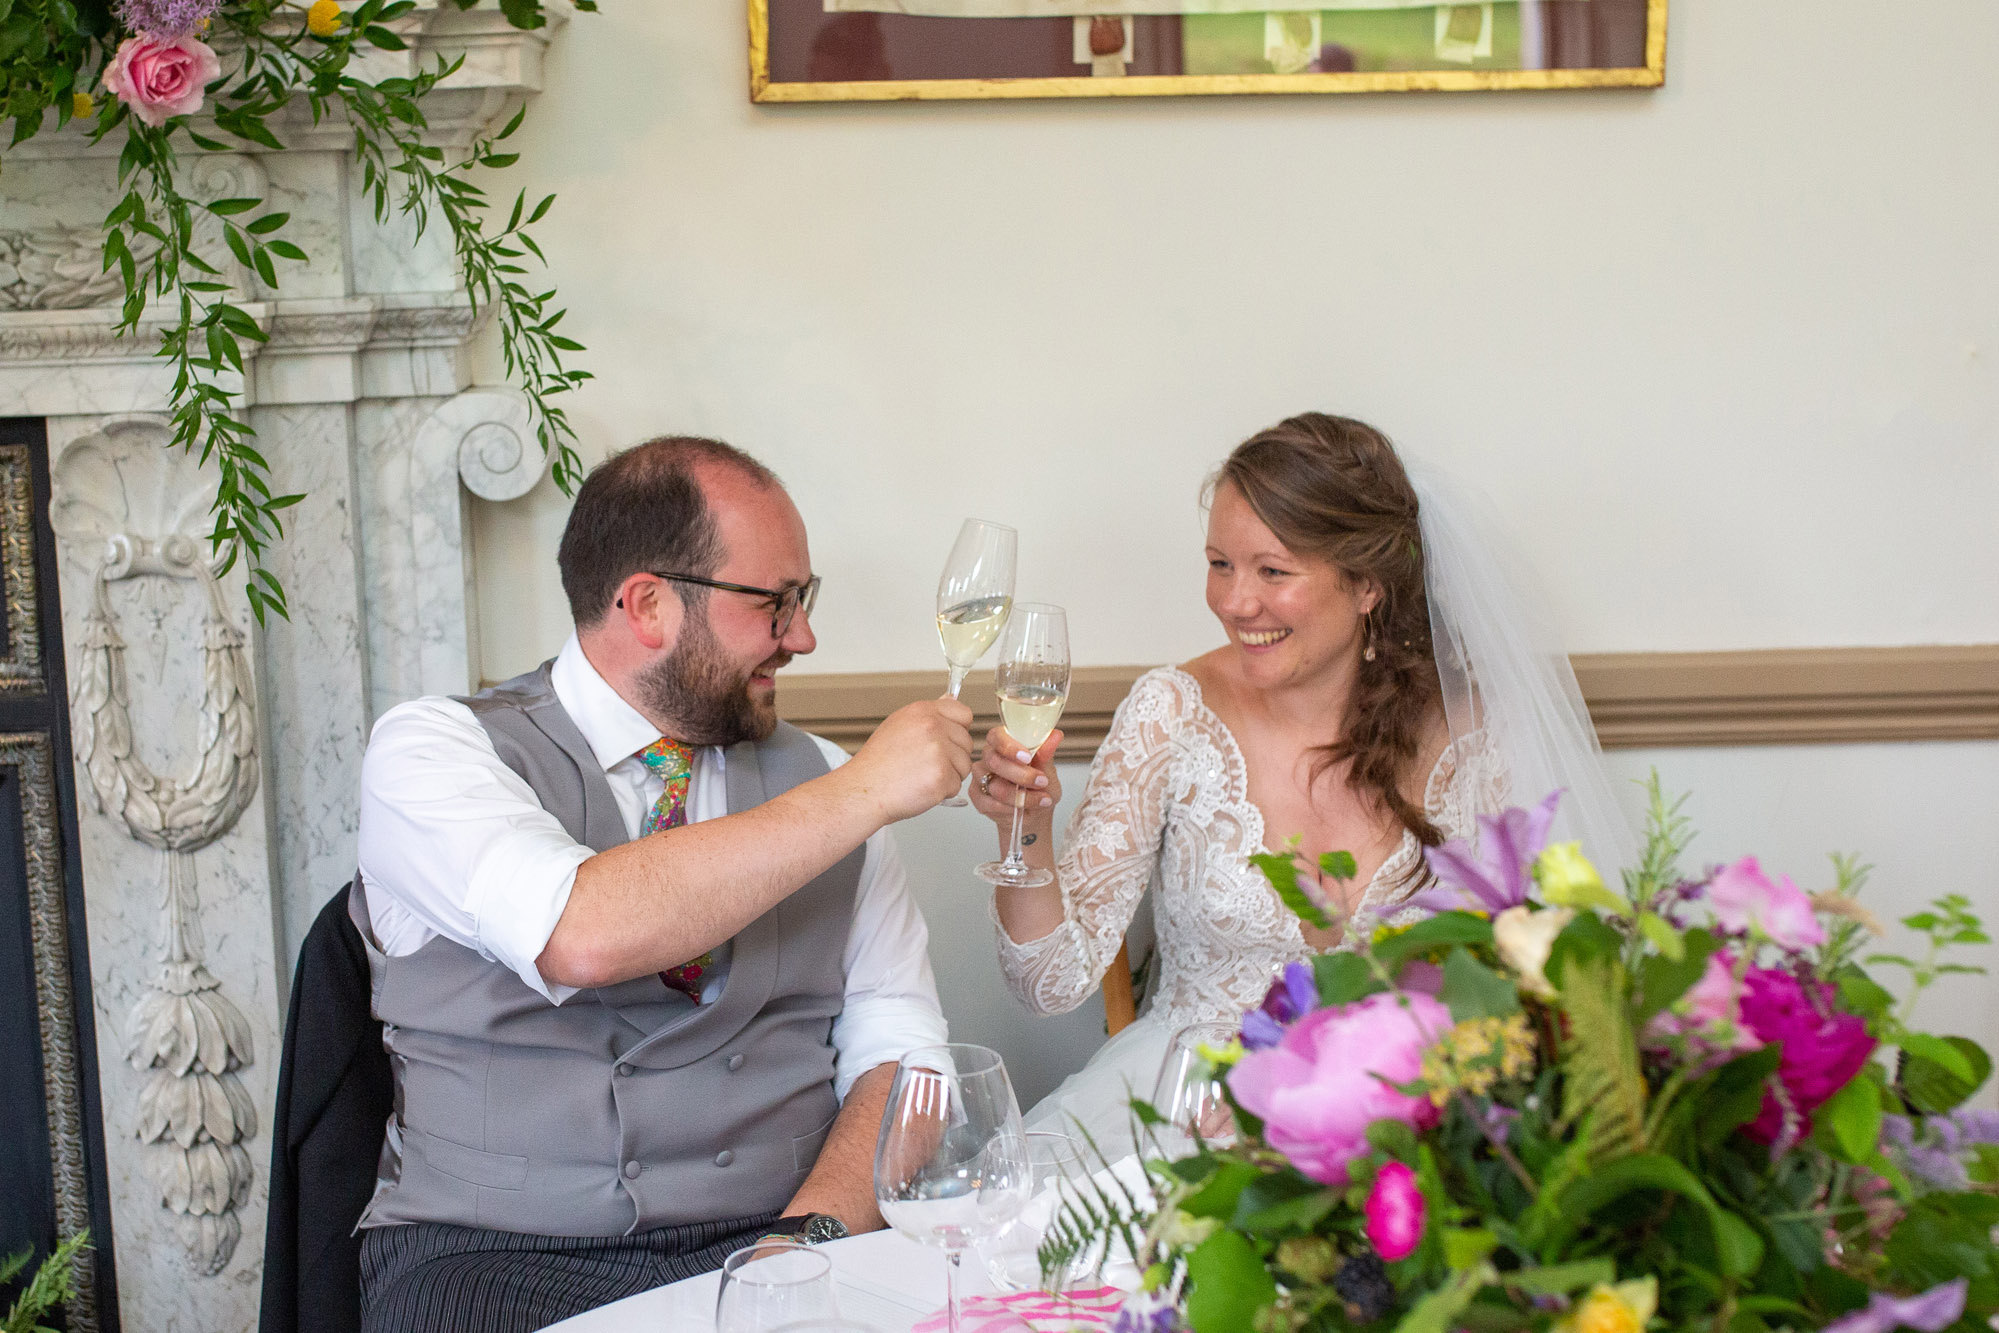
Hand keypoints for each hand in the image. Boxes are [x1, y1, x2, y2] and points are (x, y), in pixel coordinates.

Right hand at [845, 696, 974, 822]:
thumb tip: (951, 700)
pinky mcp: (941, 775)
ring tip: (920, 775)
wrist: (864, 790)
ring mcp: (938, 751)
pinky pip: (956, 784)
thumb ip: (929, 714)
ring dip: (948, 775)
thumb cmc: (878, 763)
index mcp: (922, 711)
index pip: (964, 714)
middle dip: (952, 756)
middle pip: (966, 742)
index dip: (957, 730)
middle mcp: (932, 726)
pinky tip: (922, 787)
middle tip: (924, 764)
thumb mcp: (899, 725)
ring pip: (964, 765)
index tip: (945, 740)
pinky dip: (942, 791)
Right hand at [968, 724, 1061, 826]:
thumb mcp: (1048, 770)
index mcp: (1004, 743)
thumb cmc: (1040, 787)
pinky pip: (990, 803)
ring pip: (995, 787)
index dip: (1009, 746)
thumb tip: (1055, 735)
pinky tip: (1022, 809)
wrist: (1036, 814)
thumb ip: (1046, 753)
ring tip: (1041, 800)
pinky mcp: (977, 796)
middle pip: (995, 762)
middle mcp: (989, 757)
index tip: (1027, 757)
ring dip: (1021, 797)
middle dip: (1021, 776)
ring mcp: (980, 777)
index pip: (996, 736)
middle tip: (1042, 782)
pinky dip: (1010, 809)